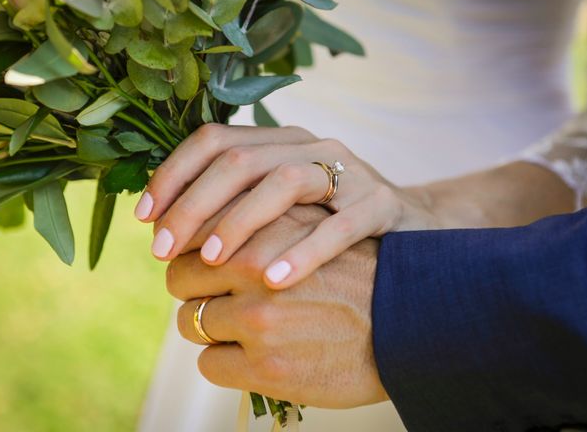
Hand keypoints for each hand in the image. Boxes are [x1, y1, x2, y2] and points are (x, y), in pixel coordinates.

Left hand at [136, 123, 436, 288]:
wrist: (411, 236)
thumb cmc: (330, 229)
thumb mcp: (280, 210)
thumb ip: (233, 208)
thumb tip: (166, 230)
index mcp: (279, 143)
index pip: (214, 139)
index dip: (173, 175)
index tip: (144, 218)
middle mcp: (310, 147)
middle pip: (239, 159)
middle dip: (193, 204)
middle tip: (163, 252)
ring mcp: (348, 172)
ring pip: (285, 180)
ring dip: (241, 220)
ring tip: (213, 263)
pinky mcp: (380, 204)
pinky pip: (339, 225)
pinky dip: (304, 252)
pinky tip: (273, 282)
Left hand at [166, 203, 389, 407]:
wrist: (407, 324)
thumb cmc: (354, 275)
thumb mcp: (312, 224)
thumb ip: (262, 219)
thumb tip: (200, 223)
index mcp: (268, 224)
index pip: (193, 229)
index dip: (186, 247)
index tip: (187, 258)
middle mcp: (258, 264)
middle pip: (179, 274)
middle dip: (189, 287)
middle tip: (207, 296)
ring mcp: (261, 317)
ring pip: (189, 322)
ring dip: (206, 326)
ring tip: (237, 329)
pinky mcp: (268, 366)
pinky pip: (208, 364)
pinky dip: (223, 362)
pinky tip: (252, 358)